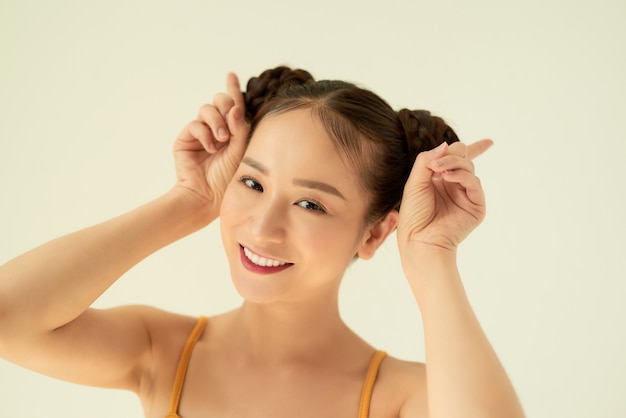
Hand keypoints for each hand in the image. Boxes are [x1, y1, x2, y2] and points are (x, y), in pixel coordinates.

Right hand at [172, 73, 248, 212]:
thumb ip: (240, 127)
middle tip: (230, 120)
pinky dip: (205, 134)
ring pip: (207, 109)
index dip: (232, 89)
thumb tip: (235, 106)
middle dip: (226, 105)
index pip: (234, 106)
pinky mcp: (187, 138)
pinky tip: (210, 148)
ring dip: (216, 121)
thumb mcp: (242, 150)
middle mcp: (217, 129)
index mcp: (233, 131)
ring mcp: (201, 132)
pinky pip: (196, 123)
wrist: (208, 195)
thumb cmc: (228, 177)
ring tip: (221, 139)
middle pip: (220, 101)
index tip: (231, 75)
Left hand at [397, 139, 492, 253]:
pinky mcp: (476, 206)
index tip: (489, 142)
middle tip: (437, 166)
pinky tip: (448, 179)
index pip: (457, 158)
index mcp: (440, 180)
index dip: (470, 148)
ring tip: (438, 173)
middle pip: (463, 158)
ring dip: (454, 164)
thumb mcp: (415, 182)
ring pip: (468, 167)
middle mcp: (455, 186)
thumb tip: (446, 144)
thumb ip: (427, 161)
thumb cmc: (414, 215)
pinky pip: (474, 181)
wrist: (420, 240)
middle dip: (451, 156)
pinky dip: (461, 176)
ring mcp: (467, 195)